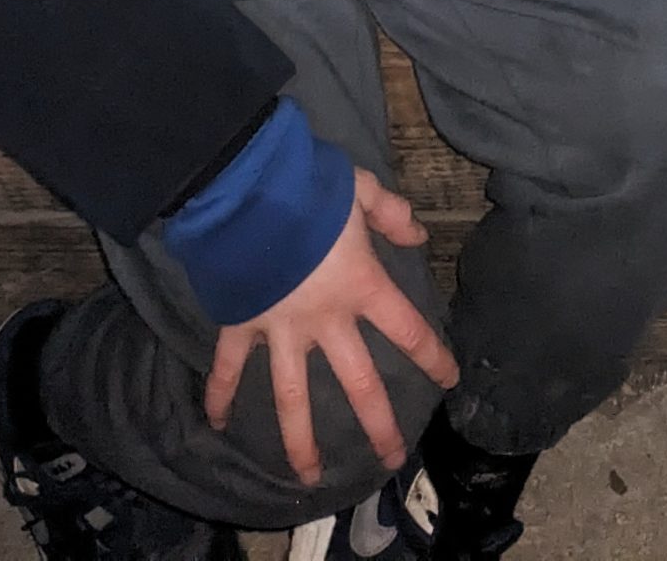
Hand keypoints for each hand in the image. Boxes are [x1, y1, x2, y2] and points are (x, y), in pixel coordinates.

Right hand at [204, 168, 457, 487]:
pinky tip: (216, 424)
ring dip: (301, 440)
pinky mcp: (241, 326)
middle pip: (359, 383)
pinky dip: (219, 395)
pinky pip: (228, 368)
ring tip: (309, 476)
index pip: (408, 329)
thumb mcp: (361, 190)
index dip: (432, 355)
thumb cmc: (310, 189)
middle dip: (378, 424)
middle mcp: (326, 320)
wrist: (248, 193)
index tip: (450, 380)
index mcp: (361, 286)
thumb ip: (390, 213)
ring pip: (293, 397)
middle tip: (392, 459)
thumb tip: (418, 235)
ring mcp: (281, 330)